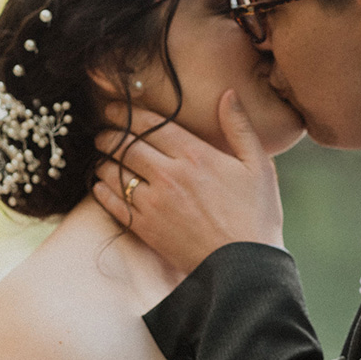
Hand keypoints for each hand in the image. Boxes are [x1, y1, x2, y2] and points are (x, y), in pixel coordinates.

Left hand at [94, 90, 284, 273]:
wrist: (245, 266)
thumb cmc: (256, 215)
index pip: (149, 123)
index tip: (113, 108)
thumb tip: (228, 93)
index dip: (125, 112)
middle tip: (102, 132)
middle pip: (124, 144)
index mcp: (195, 155)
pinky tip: (102, 184)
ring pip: (114, 172)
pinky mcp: (146, 228)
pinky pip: (113, 203)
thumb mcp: (258, 165)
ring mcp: (154, 203)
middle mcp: (169, 175)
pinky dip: (102, 189)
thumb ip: (239, 127)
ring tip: (101, 157)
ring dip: (103, 160)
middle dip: (108, 135)